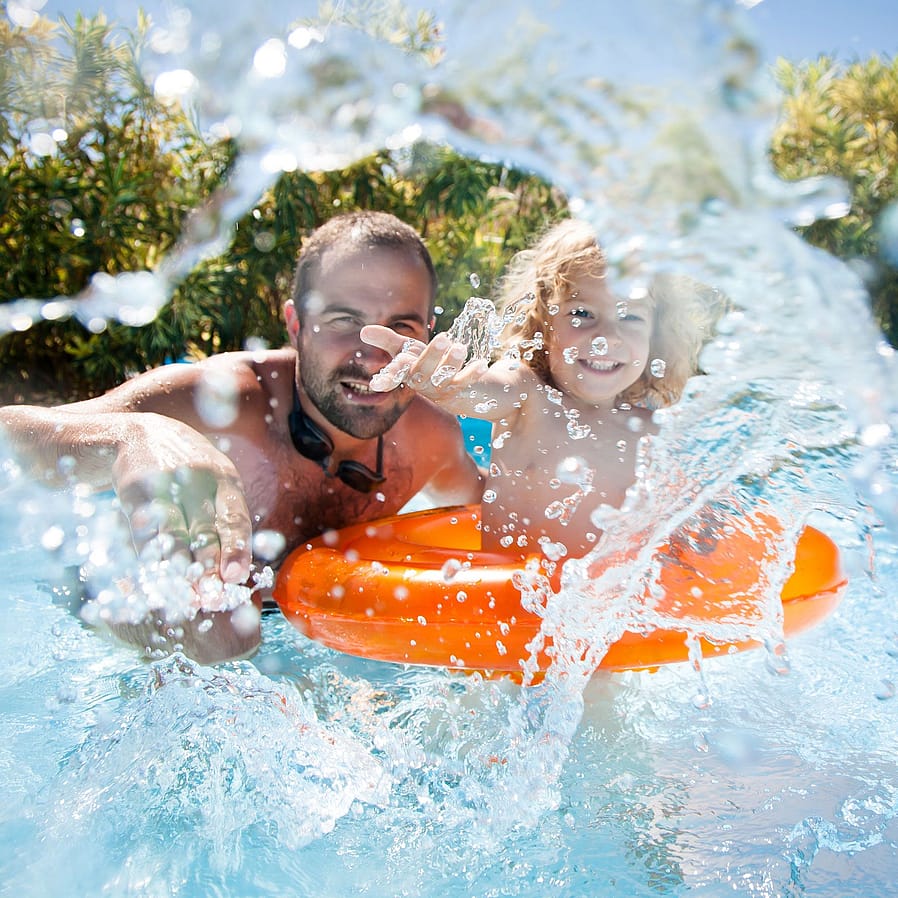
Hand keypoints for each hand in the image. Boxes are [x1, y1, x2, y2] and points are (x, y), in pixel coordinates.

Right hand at [112, 415, 252, 586]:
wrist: (138, 433)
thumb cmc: (186, 471)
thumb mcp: (214, 484)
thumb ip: (225, 520)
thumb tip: (237, 573)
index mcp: (226, 480)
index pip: (235, 518)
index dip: (236, 548)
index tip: (235, 576)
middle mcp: (200, 479)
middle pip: (206, 529)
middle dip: (209, 567)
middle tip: (211, 597)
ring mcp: (167, 482)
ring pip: (175, 532)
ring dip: (180, 567)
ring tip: (185, 595)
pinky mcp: (136, 487)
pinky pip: (145, 528)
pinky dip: (151, 554)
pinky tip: (155, 575)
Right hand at [361, 326, 485, 399]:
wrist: (459, 389)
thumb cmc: (427, 364)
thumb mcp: (407, 350)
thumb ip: (388, 341)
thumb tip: (363, 331)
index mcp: (408, 373)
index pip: (395, 375)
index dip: (387, 377)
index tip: (377, 382)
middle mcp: (423, 384)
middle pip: (423, 372)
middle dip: (431, 356)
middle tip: (443, 338)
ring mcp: (442, 389)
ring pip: (445, 378)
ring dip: (452, 363)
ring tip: (461, 347)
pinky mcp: (461, 390)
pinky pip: (466, 383)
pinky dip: (473, 374)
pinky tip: (481, 363)